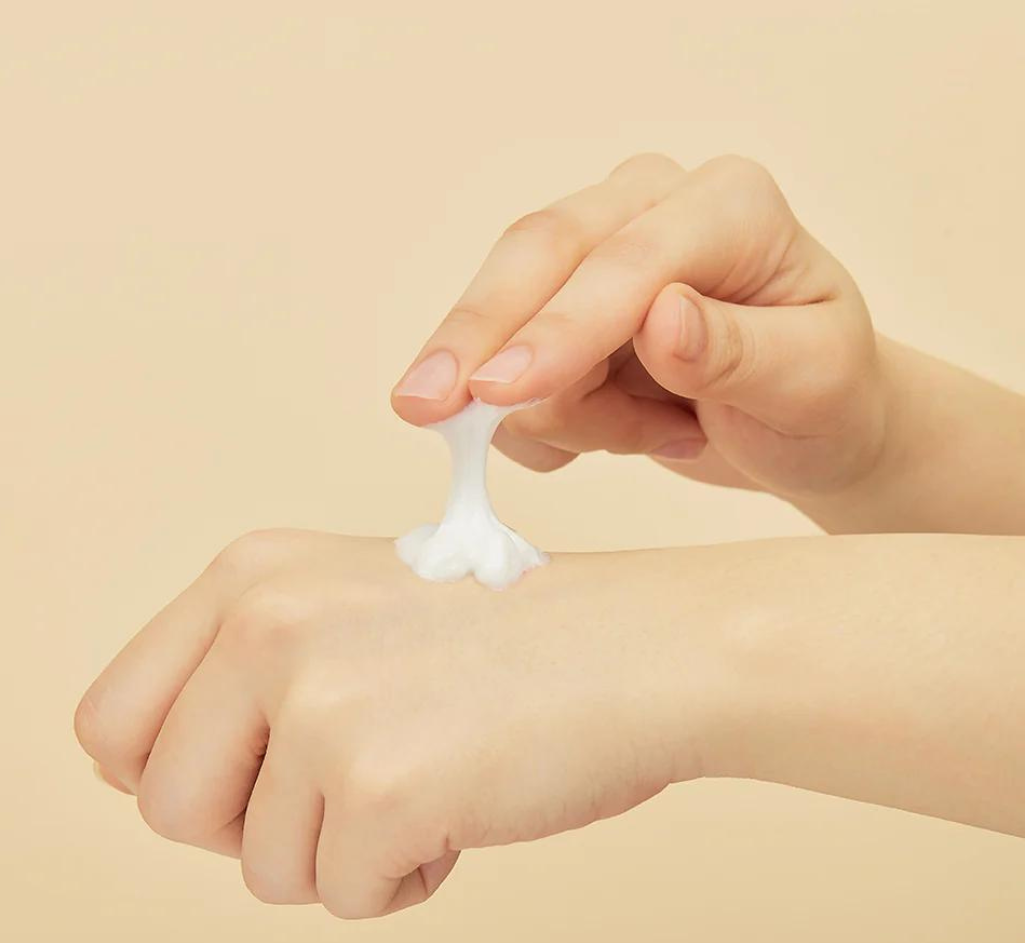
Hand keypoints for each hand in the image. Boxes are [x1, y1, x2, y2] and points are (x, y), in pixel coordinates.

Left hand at [74, 530, 710, 917]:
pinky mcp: (380, 787)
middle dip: (251, 827)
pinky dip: (406, 877)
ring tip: (428, 779)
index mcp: (251, 574)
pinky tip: (464, 807)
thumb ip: (242, 675)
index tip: (249, 779)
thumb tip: (141, 779)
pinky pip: (347, 897)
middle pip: (165, 805)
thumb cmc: (509, 639)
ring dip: (343, 851)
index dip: (171, 772)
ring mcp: (319, 704)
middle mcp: (267, 623)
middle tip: (347, 790)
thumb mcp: (347, 610)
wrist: (642, 647)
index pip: (109, 721)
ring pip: (258, 868)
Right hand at [391, 153, 884, 500]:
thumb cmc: (823, 397)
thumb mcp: (813, 382)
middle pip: (534, 257)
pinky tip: (623, 432)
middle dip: (477, 338)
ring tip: (666, 434)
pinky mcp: (560, 306)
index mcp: (727, 205)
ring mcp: (595, 254)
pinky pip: (508, 371)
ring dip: (571, 414)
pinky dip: (552, 428)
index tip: (499, 392)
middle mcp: (649, 207)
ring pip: (512, 326)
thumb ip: (739, 352)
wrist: (807, 423)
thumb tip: (661, 320)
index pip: (625, 260)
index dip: (558, 327)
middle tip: (421, 409)